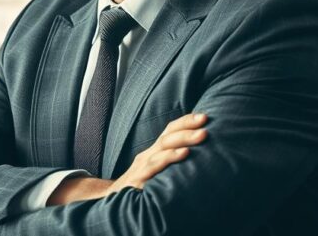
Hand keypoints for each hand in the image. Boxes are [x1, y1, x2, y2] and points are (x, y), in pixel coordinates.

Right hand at [46, 112, 207, 206]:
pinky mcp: (138, 180)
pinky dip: (169, 159)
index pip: (169, 131)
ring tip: (201, 135)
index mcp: (153, 152)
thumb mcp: (154, 172)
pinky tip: (183, 155)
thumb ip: (169, 162)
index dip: (185, 122)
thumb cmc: (140, 187)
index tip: (205, 116)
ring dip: (183, 140)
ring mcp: (141, 167)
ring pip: (162, 148)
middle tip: (205, 123)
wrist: (111, 201)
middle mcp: (147, 156)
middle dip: (187, 128)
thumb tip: (194, 153)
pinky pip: (154, 168)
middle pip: (167, 136)